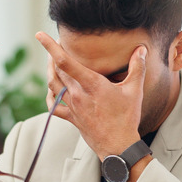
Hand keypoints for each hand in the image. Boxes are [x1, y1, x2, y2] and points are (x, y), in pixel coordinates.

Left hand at [35, 31, 146, 159]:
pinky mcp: (72, 118)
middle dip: (52, 54)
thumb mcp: (134, 91)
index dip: (51, 46)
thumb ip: (137, 67)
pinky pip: (54, 105)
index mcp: (91, 84)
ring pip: (52, 85)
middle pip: (56, 70)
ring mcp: (72, 107)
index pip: (65, 61)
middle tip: (55, 44)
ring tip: (50, 61)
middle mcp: (77, 94)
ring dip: (49, 71)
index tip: (40, 35)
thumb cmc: (126, 118)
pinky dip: (49, 95)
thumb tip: (141, 49)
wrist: (118, 146)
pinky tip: (51, 90)